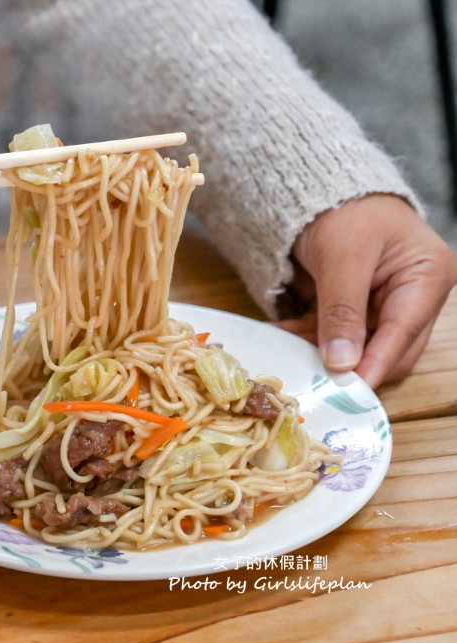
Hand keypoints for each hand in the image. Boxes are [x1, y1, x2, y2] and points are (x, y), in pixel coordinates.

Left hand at [279, 194, 456, 386]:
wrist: (319, 185)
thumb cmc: (344, 208)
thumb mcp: (342, 257)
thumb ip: (342, 310)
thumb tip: (343, 363)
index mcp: (427, 276)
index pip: (404, 334)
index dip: (375, 363)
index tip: (348, 390)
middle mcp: (414, 295)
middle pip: (387, 350)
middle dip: (349, 364)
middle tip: (311, 380)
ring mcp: (385, 304)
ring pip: (357, 348)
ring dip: (321, 352)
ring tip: (287, 353)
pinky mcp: (356, 307)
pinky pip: (334, 335)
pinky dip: (308, 337)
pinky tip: (282, 335)